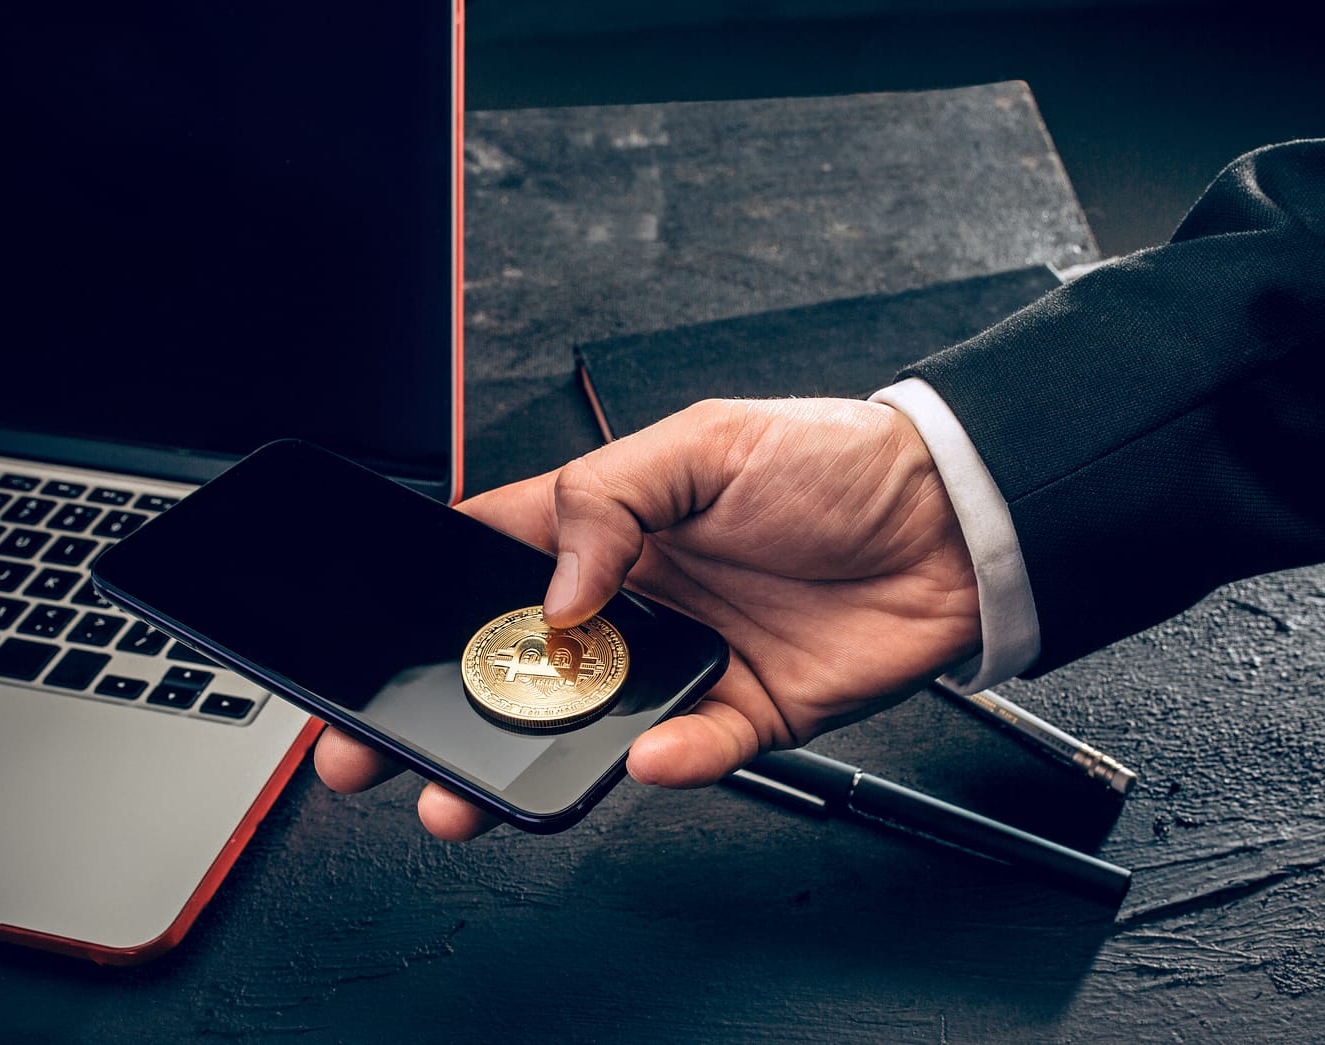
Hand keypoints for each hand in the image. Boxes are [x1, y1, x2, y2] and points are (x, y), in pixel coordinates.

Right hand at [314, 397, 981, 838]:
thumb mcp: (703, 443)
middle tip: (380, 751)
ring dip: (528, 764)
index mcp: (609, 526)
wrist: (954, 521)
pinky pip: (691, 752)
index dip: (425, 603)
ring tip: (472, 794)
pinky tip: (645, 755)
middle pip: (516, 667)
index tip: (370, 644)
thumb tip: (553, 593)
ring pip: (584, 729)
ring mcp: (684, 663)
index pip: (492, 565)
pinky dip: (667, 761)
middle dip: (445, 709)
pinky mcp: (744, 714)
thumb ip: (607, 503)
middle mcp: (635, 602)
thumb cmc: (834, 460)